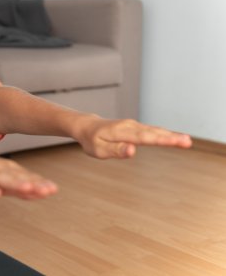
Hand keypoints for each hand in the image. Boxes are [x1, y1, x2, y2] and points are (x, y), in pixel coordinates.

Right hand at [0, 146, 57, 198]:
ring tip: (29, 188)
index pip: (25, 176)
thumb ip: (16, 186)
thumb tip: (37, 193)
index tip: (53, 189)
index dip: (39, 183)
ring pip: (1, 177)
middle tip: (48, 189)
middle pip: (17, 177)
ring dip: (15, 183)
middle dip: (33, 183)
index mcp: (6, 168)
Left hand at [77, 115, 192, 158]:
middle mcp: (129, 126)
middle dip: (170, 137)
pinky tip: (174, 137)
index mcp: (120, 132)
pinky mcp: (135, 127)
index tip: (176, 142)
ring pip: (154, 130)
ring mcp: (133, 125)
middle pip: (152, 133)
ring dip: (170, 135)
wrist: (87, 126)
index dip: (161, 140)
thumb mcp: (98, 150)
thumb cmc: (91, 140)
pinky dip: (163, 133)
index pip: (144, 137)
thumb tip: (132, 151)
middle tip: (188, 142)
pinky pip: (151, 130)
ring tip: (186, 141)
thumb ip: (116, 150)